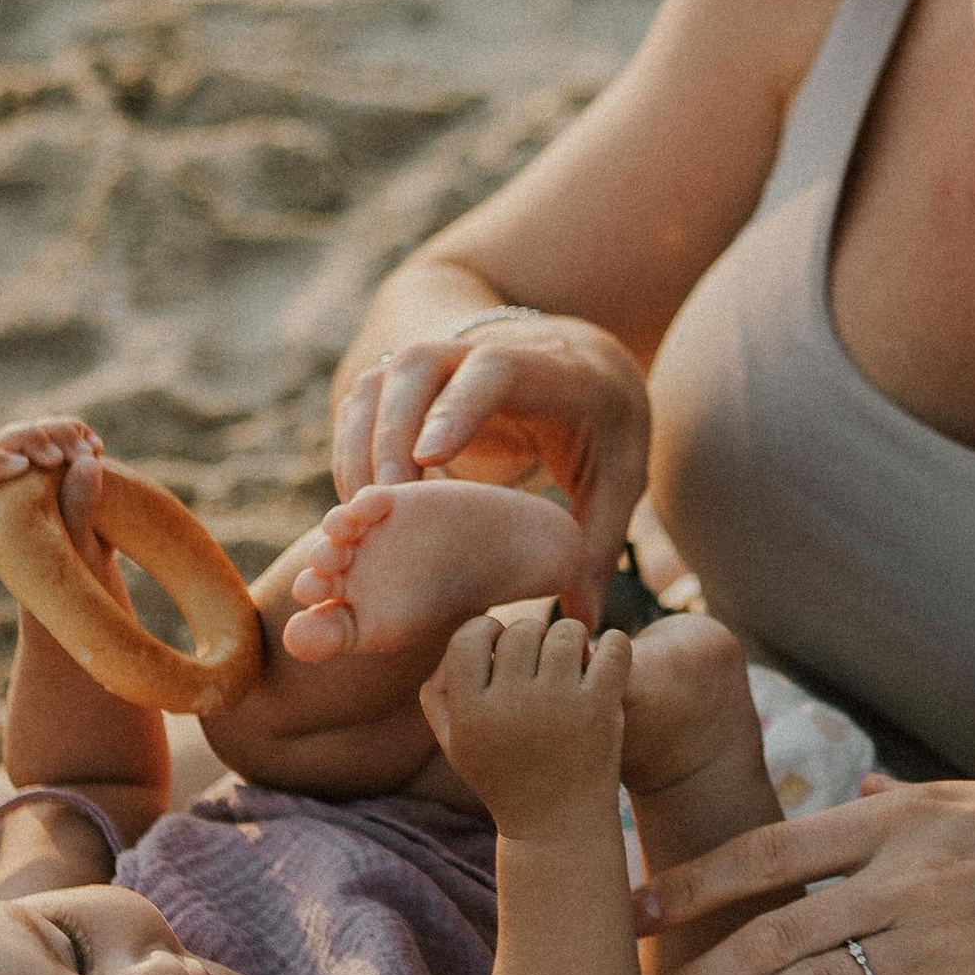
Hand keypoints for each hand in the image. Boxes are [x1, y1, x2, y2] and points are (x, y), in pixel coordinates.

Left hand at [0, 418, 112, 573]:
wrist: (88, 567)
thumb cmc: (75, 570)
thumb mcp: (77, 552)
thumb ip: (77, 512)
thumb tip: (88, 463)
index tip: (23, 466)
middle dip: (28, 442)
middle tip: (59, 458)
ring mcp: (20, 469)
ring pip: (26, 432)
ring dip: (58, 434)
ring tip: (90, 454)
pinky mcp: (46, 458)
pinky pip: (53, 429)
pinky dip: (74, 432)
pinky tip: (97, 448)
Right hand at [332, 316, 649, 615]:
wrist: (585, 361)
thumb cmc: (605, 428)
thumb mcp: (621, 482)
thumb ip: (599, 545)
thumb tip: (586, 624)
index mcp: (556, 373)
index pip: (498, 370)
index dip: (459, 408)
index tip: (430, 458)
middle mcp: (492, 349)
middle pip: (423, 364)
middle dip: (393, 429)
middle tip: (384, 500)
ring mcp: (449, 356)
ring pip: (384, 377)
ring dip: (363, 439)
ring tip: (362, 511)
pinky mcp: (417, 374)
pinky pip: (366, 397)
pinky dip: (354, 442)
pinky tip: (360, 498)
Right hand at [421, 606, 631, 837]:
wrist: (556, 827)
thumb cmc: (503, 777)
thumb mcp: (456, 745)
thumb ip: (438, 692)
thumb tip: (461, 637)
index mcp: (470, 713)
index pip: (469, 637)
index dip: (486, 632)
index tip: (502, 649)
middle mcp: (511, 705)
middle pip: (522, 630)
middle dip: (533, 637)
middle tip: (542, 662)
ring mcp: (558, 705)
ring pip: (566, 631)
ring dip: (572, 639)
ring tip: (573, 660)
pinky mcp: (600, 708)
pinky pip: (613, 646)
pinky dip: (614, 644)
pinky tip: (606, 659)